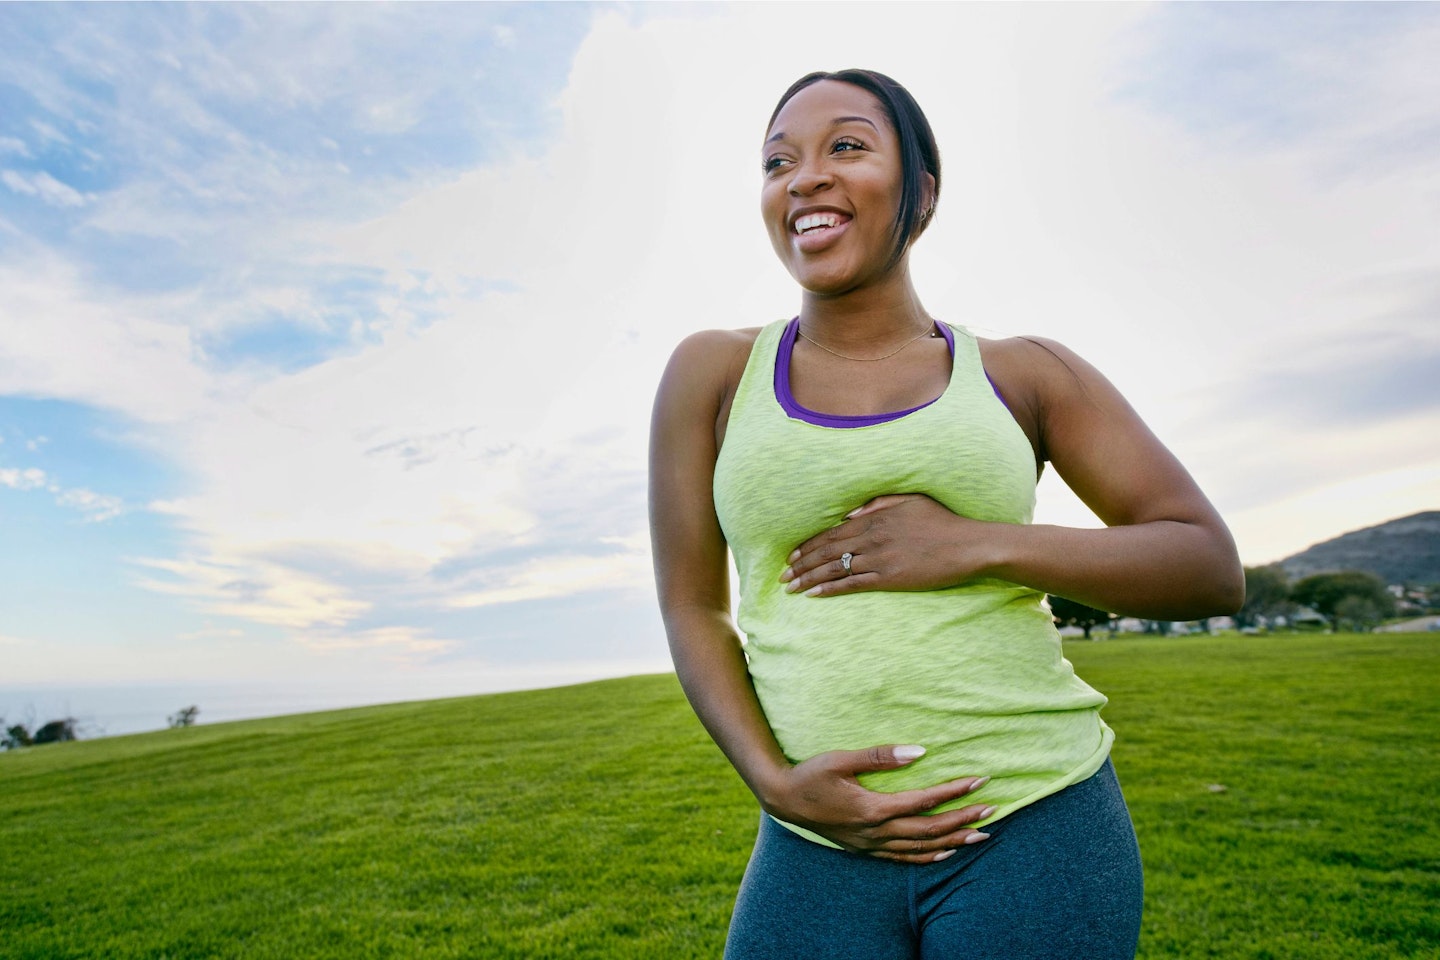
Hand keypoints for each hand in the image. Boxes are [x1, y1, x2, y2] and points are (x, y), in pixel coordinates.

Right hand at [764, 744, 993, 862]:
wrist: (782, 798)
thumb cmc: (811, 773)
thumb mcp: (842, 758)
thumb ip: (881, 756)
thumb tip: (920, 751)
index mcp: (872, 808)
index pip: (924, 801)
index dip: (954, 792)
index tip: (980, 780)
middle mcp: (875, 831)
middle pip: (929, 829)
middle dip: (964, 819)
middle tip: (993, 809)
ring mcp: (870, 844)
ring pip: (920, 848)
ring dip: (953, 841)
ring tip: (982, 835)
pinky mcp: (864, 848)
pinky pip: (902, 858)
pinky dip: (927, 857)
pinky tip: (945, 852)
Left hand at [780, 494, 994, 596]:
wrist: (969, 545)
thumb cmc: (943, 522)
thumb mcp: (910, 500)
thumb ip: (878, 503)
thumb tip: (849, 514)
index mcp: (874, 517)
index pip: (832, 533)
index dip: (808, 545)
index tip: (792, 555)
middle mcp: (872, 536)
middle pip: (827, 551)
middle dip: (801, 564)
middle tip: (782, 574)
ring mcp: (879, 558)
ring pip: (834, 568)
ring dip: (809, 578)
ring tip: (790, 587)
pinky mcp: (889, 578)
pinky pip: (852, 584)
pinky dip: (829, 589)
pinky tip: (813, 594)